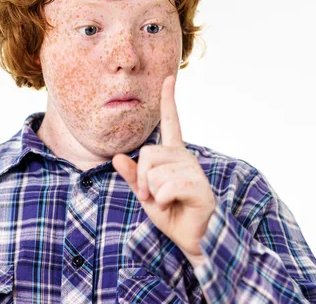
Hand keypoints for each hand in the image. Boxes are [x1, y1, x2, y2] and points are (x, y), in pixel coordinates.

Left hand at [112, 75, 215, 265]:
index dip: (168, 99)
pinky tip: (175, 205)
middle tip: (153, 195)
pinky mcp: (198, 186)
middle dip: (141, 179)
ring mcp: (193, 170)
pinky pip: (165, 188)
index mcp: (173, 154)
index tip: (168, 77)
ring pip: (154, 173)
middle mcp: (184, 156)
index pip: (171, 121)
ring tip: (168, 202)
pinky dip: (163, 201)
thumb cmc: (170, 213)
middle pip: (147, 154)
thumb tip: (116, 158)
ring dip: (154, 194)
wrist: (192, 238)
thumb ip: (132, 176)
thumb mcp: (145, 194)